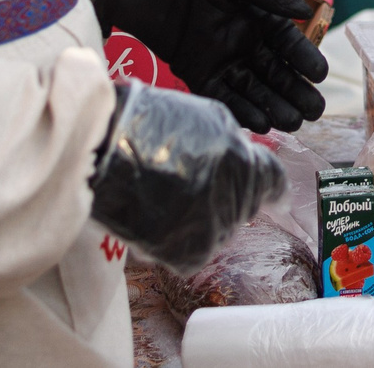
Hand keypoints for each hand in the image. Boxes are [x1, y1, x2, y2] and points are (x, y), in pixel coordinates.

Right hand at [88, 82, 287, 272]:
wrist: (97, 150)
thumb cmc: (146, 123)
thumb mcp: (203, 117)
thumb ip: (232, 142)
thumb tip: (248, 160)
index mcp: (240, 157)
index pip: (272, 182)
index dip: (273, 190)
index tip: (276, 199)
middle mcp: (231, 193)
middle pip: (244, 207)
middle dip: (228, 199)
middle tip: (194, 191)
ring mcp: (211, 225)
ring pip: (220, 233)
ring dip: (201, 223)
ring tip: (166, 203)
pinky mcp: (186, 252)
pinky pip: (194, 255)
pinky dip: (178, 246)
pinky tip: (158, 226)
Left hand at [91, 0, 329, 131]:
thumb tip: (304, 11)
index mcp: (258, 17)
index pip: (288, 43)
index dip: (304, 59)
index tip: (320, 75)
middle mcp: (244, 41)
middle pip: (276, 72)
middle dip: (295, 91)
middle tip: (314, 111)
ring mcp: (221, 59)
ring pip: (253, 89)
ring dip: (272, 106)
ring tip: (291, 122)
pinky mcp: (196, 73)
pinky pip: (222, 95)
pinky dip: (240, 110)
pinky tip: (259, 122)